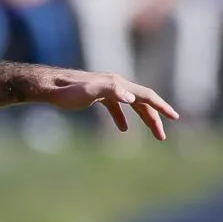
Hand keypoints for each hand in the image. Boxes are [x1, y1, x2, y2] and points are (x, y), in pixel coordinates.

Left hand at [34, 70, 178, 138]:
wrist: (47, 87)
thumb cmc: (66, 92)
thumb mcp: (88, 93)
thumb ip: (110, 92)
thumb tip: (132, 98)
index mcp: (117, 84)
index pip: (146, 95)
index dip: (161, 107)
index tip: (174, 118)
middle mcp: (115, 85)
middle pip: (142, 102)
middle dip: (155, 119)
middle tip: (162, 137)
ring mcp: (106, 90)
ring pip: (131, 105)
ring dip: (143, 119)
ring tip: (153, 133)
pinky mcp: (96, 96)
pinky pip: (116, 107)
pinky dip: (123, 117)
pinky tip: (123, 129)